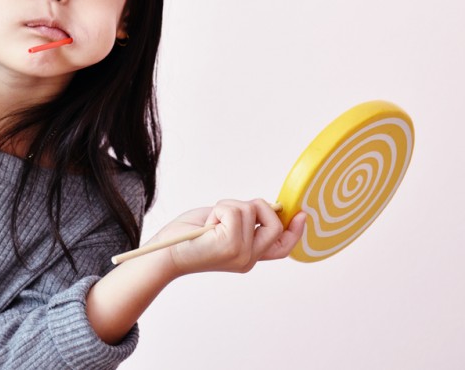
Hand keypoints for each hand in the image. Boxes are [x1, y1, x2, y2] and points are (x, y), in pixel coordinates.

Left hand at [151, 199, 306, 276]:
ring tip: (210, 219)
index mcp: (248, 256)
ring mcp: (242, 253)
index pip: (282, 247)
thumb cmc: (186, 238)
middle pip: (274, 224)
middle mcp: (249, 259)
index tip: (302, 214)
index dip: (296, 230)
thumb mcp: (220, 225)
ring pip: (252, 210)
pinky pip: (236, 210)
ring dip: (228, 206)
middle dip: (256, 206)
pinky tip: (207, 222)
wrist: (163, 255)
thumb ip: (242, 220)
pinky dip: (220, 208)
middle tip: (228, 209)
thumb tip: (259, 206)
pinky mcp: (231, 244)